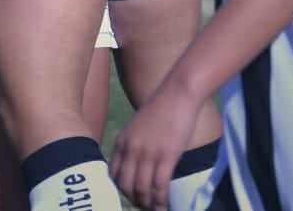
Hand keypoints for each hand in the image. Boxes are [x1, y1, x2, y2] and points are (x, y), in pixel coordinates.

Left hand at [111, 90, 204, 210]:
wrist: (178, 93)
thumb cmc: (162, 108)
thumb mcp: (138, 126)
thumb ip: (133, 144)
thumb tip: (136, 165)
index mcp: (122, 141)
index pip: (113, 174)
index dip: (120, 190)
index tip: (131, 197)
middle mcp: (131, 148)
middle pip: (125, 186)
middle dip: (134, 200)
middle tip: (144, 206)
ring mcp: (148, 153)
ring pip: (142, 189)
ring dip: (148, 204)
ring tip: (156, 209)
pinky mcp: (166, 155)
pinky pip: (160, 186)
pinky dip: (161, 199)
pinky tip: (165, 205)